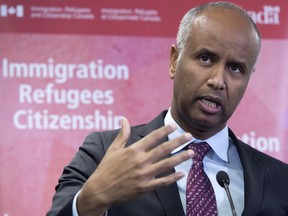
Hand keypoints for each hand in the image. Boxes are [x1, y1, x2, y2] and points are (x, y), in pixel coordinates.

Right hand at [77, 117, 193, 215]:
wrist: (100, 190)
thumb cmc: (106, 168)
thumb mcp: (113, 149)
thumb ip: (122, 134)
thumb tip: (124, 119)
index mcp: (133, 150)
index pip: (152, 137)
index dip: (164, 130)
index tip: (174, 126)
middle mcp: (140, 161)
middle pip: (163, 149)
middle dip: (178, 142)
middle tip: (190, 136)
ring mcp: (144, 175)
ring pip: (166, 164)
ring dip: (180, 158)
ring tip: (192, 153)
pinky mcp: (145, 187)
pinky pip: (162, 182)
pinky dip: (173, 178)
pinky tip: (182, 173)